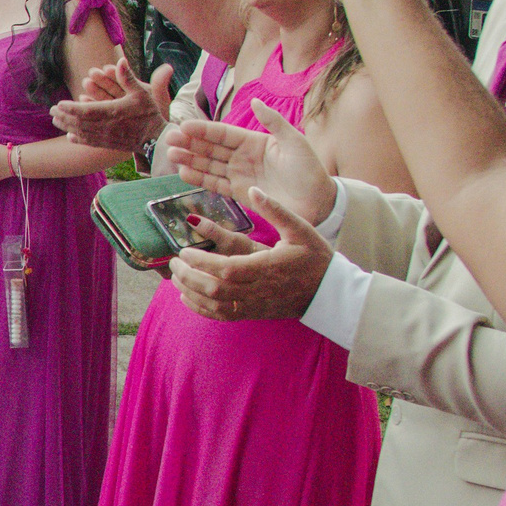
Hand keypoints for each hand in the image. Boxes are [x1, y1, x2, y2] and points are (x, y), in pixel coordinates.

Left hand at [51, 60, 172, 151]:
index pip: (85, 110)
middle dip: (63, 116)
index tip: (58, 104)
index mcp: (111, 112)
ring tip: (55, 121)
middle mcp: (105, 126)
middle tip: (50, 111)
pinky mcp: (107, 144)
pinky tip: (70, 136)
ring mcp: (105, 137)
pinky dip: (77, 139)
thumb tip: (121, 60)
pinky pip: (89, 143)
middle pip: (78, 122)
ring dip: (66, 126)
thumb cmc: (149, 114)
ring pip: (81, 132)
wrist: (155, 139)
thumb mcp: (141, 93)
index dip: (70, 108)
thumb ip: (128, 78)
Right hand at [165, 104, 336, 224]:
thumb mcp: (295, 141)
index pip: (223, 133)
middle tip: (169, 140)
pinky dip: (199, 178)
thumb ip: (273, 121)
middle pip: (211, 148)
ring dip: (189, 160)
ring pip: (209, 165)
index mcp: (254, 141)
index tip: (184, 126)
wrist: (319, 203)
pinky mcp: (239, 193)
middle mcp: (243, 157)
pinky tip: (184, 173)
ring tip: (171, 156)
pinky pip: (215, 184)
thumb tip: (254, 101)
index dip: (203, 130)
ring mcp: (239, 175)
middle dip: (189, 143)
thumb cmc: (310, 171)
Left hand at [168, 188, 330, 323]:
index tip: (184, 251)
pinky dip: (201, 308)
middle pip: (215, 289)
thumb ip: (275, 210)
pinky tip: (187, 296)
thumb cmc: (316, 257)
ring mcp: (256, 304)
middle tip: (173, 263)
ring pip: (216, 305)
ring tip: (175, 277)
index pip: (227, 269)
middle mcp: (260, 289)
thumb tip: (253, 190)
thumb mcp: (300, 228)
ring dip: (191, 292)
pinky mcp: (254, 312)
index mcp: (268, 267)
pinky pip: (223, 315)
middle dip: (189, 276)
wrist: (331, 292)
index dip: (202, 262)